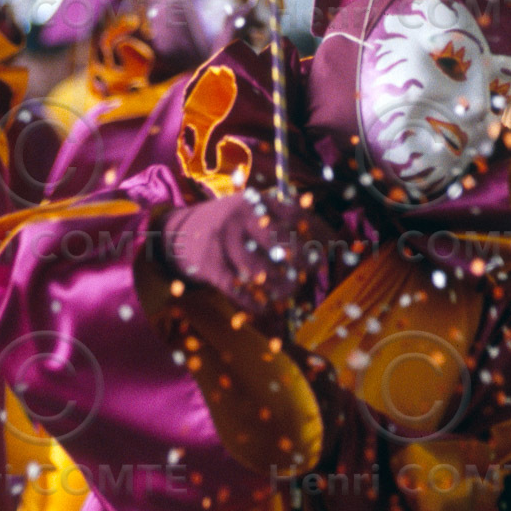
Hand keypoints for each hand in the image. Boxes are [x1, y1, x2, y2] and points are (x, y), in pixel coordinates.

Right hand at [163, 186, 326, 312]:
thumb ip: (282, 221)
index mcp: (256, 201)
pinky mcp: (209, 264)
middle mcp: (240, 217)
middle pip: (281, 241)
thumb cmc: (231, 225)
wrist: (180, 232)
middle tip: (309, 271)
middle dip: (302, 260)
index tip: (329, 246)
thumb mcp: (253, 211)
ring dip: (280, 286)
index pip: (296, 214)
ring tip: (289, 291)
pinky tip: (265, 309)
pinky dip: (255, 303)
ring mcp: (223, 240)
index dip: (317, 232)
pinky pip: (238, 289)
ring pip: (261, 269)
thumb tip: (324, 246)